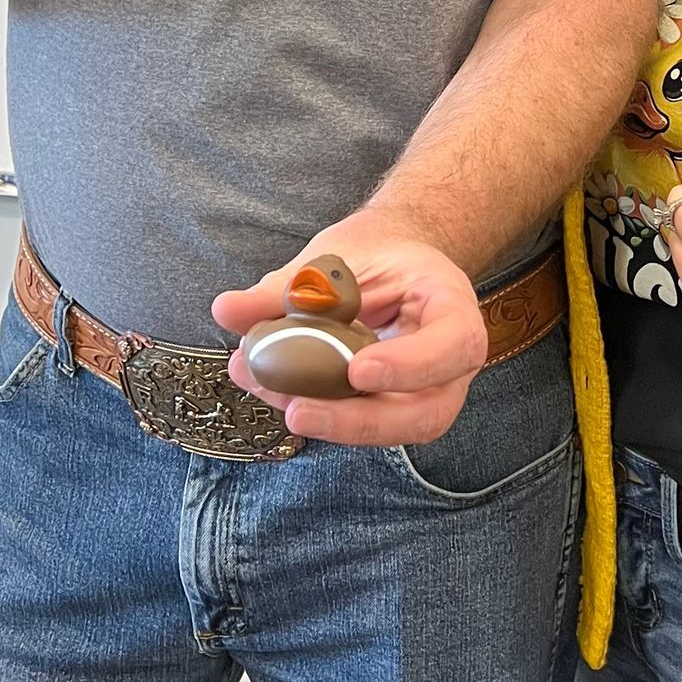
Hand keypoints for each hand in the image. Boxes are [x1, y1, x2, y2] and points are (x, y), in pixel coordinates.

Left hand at [213, 213, 489, 445]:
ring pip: (391, 429)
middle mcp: (449, 363)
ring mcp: (424, 393)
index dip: (410, 366)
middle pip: (424, 413)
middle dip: (358, 420)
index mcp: (453, 308)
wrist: (393, 261)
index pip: (454, 346)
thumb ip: (289, 286)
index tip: (357, 370)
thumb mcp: (339, 255)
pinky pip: (360, 421)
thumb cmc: (375, 251)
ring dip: (329, 422)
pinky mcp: (391, 408)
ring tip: (270, 397)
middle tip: (298, 411)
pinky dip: (315, 409)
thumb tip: (226, 310)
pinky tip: (270, 390)